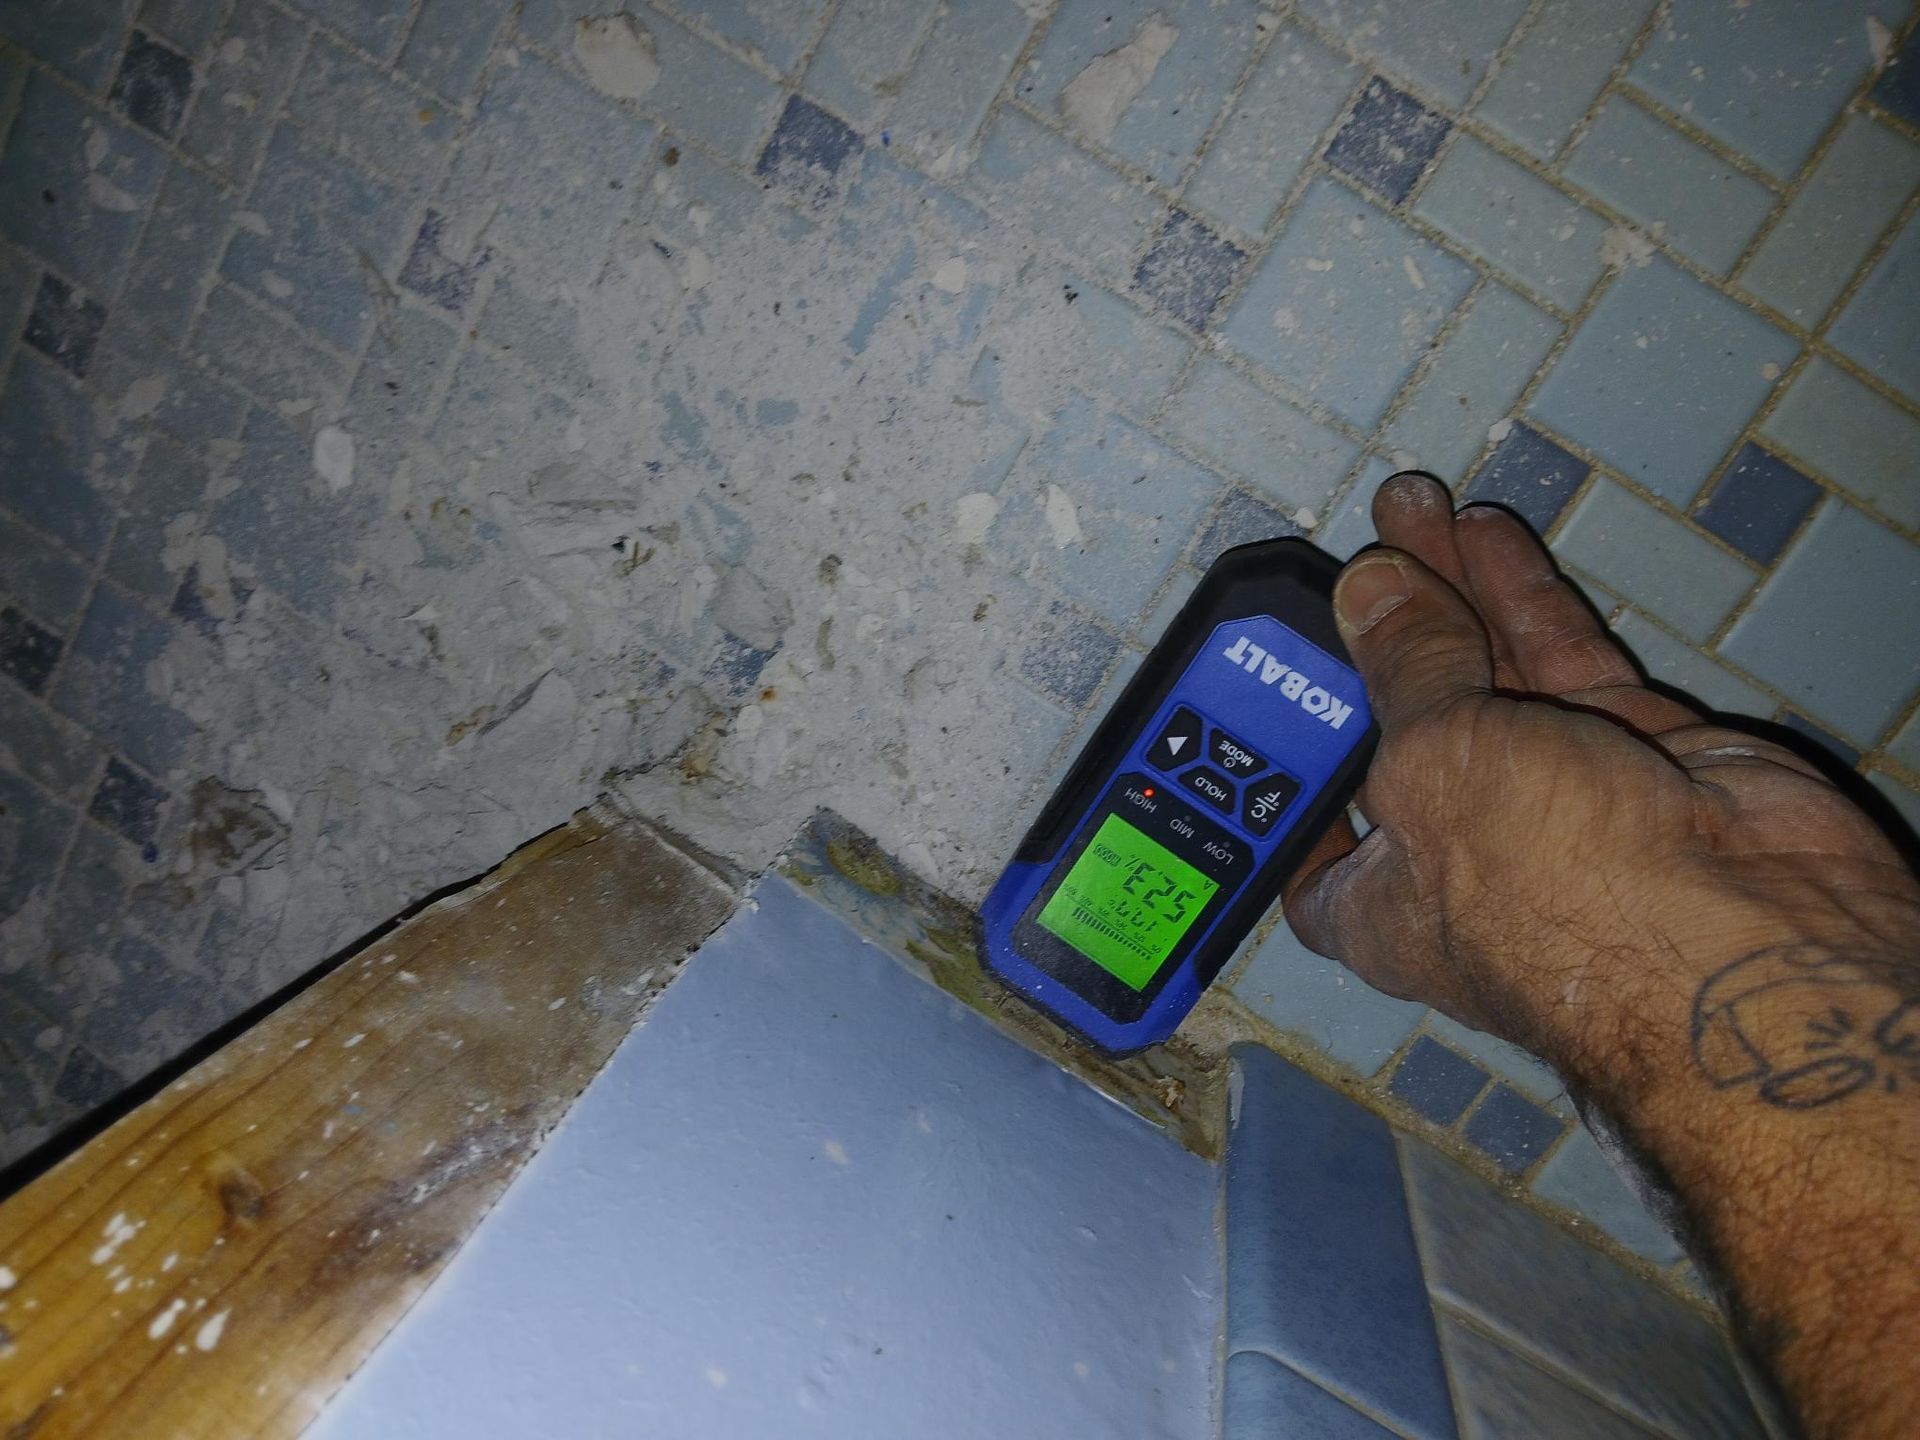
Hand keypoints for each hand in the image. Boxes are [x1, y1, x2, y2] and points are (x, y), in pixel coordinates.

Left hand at [1282, 474, 1919, 1082]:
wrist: (1749, 934)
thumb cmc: (1559, 892)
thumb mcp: (1436, 763)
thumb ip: (1406, 665)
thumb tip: (1369, 588)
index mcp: (1384, 906)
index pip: (1311, 837)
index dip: (1290, 762)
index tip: (1268, 679)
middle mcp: (1462, 859)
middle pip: (1402, 726)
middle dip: (1380, 634)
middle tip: (1357, 545)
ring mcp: (1553, 805)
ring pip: (1485, 678)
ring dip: (1449, 594)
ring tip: (1411, 509)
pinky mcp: (1634, 756)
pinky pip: (1563, 662)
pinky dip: (1522, 598)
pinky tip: (1483, 534)